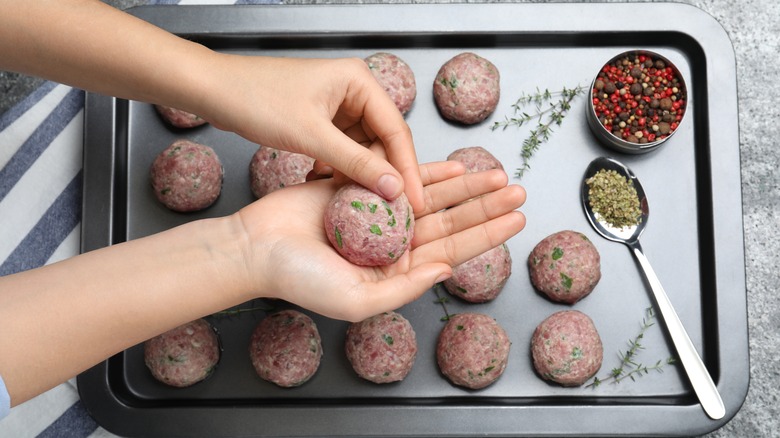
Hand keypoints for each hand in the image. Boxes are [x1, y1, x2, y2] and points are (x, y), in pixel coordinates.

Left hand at [199, 55, 423, 211]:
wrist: (214, 91)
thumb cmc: (257, 99)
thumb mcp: (311, 136)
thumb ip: (355, 163)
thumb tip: (393, 188)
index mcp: (359, 82)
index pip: (397, 131)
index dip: (407, 169)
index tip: (414, 201)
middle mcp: (354, 91)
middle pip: (383, 140)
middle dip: (382, 174)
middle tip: (390, 209)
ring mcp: (337, 106)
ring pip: (362, 149)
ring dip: (358, 174)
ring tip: (358, 202)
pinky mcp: (321, 121)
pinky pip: (342, 150)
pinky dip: (339, 169)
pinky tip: (327, 185)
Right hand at [235, 161, 525, 321]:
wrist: (256, 248)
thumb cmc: (299, 281)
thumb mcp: (356, 299)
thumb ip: (403, 288)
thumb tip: (447, 270)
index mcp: (397, 272)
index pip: (452, 251)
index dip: (486, 235)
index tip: (517, 220)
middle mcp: (393, 244)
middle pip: (450, 222)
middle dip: (485, 207)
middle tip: (518, 191)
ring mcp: (378, 215)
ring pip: (431, 198)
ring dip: (465, 187)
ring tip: (497, 176)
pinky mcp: (360, 189)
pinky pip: (400, 178)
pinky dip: (427, 171)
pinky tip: (455, 167)